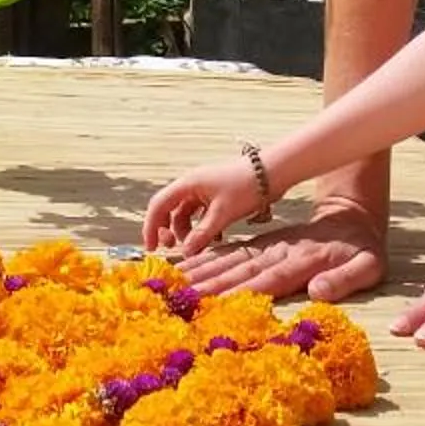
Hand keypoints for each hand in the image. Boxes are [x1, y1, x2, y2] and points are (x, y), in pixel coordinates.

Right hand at [142, 159, 267, 258]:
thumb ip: (202, 235)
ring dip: (188, 232)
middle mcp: (192, 185)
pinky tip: (214, 239)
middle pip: (170, 210)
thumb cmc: (246, 187)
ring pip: (186, 214)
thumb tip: (185, 253)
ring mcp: (205, 190)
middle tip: (174, 248)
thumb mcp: (222, 214)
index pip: (158, 205)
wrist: (273, 172)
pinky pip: (202, 214)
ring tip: (198, 247)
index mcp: (187, 184)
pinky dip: (203, 227)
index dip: (151, 227)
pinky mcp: (217, 195)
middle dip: (169, 231)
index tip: (152, 248)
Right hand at [173, 197, 387, 303]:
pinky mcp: (261, 243)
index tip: (211, 304)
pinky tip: (185, 268)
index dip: (238, 294)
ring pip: (228, 260)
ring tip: (171, 282)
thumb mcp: (369, 266)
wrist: (354, 213)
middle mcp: (278, 252)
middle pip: (238, 271)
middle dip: (206, 285)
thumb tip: (316, 292)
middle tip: (176, 297)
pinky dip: (207, 259)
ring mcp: (267, 246)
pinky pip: (230, 252)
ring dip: (200, 271)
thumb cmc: (363, 249)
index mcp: (302, 261)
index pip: (266, 281)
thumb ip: (345, 279)